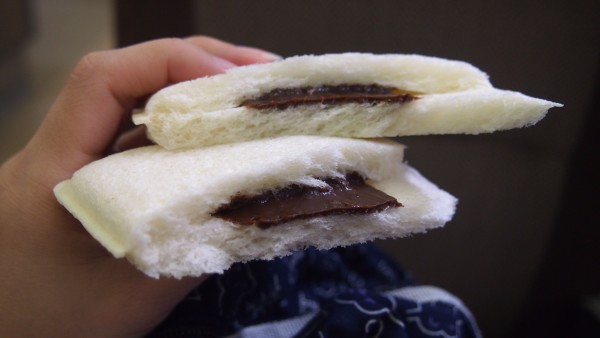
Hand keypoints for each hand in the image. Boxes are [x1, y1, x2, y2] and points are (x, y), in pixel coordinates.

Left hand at [0, 36, 279, 337]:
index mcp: (52, 168)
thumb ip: (194, 243)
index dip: (172, 63)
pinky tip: (221, 135)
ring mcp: (75, 159)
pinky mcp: (93, 174)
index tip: (233, 82)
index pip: (102, 80)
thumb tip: (260, 198)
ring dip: (197, 95)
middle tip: (265, 78)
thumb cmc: (55, 325)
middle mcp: (59, 149)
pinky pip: (141, 135)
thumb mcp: (132, 294)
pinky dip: (186, 128)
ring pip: (137, 104)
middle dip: (200, 67)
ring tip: (253, 100)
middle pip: (127, 77)